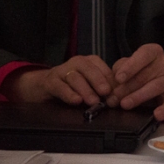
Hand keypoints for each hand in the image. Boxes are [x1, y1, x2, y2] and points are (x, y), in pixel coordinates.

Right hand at [1, 55, 115, 106]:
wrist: (45, 85)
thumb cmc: (74, 86)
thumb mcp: (90, 85)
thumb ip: (103, 88)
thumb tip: (119, 97)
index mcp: (90, 62)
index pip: (103, 68)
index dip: (111, 80)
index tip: (118, 92)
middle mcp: (77, 63)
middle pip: (89, 69)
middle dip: (98, 81)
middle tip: (106, 93)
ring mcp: (62, 71)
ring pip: (75, 77)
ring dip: (85, 90)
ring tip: (93, 101)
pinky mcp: (50, 81)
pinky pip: (59, 86)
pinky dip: (68, 94)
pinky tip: (76, 101)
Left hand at [109, 43, 163, 120]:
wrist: (160, 83)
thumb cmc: (140, 72)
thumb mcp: (129, 66)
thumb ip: (120, 69)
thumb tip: (113, 82)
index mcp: (153, 52)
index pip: (144, 54)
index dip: (130, 66)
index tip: (118, 78)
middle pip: (145, 74)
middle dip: (126, 87)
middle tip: (113, 98)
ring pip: (155, 87)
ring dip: (138, 97)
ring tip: (124, 104)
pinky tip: (157, 115)